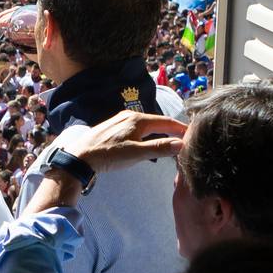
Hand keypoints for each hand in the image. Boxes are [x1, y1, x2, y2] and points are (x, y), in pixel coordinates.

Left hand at [54, 110, 186, 173]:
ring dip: (159, 132)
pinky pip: (137, 128)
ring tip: (170, 141)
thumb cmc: (107, 154)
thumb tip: (181, 144)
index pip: (167, 122)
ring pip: (147, 125)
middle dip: (172, 130)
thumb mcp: (136, 153)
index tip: (193, 135)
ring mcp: (121, 121)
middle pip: (157, 122)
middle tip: (185, 139)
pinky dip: (147, 134)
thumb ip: (159, 148)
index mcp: (138, 119)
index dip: (181, 129)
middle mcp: (130, 116)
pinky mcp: (113, 128)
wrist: (79, 156)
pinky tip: (147, 142)